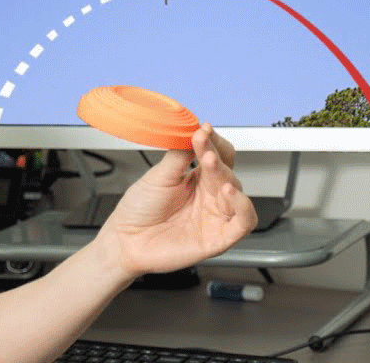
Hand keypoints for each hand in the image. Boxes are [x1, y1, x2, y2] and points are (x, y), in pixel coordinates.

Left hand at [96, 124, 256, 279]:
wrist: (125, 240)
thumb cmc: (139, 210)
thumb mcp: (158, 176)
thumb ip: (179, 156)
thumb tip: (193, 131)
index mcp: (197, 179)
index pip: (217, 155)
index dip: (213, 142)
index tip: (203, 129)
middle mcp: (209, 196)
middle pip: (227, 171)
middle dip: (216, 155)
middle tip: (202, 144)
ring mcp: (215, 216)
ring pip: (238, 192)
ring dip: (228, 175)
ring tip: (211, 164)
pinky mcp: (218, 238)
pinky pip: (244, 222)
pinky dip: (243, 206)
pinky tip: (229, 192)